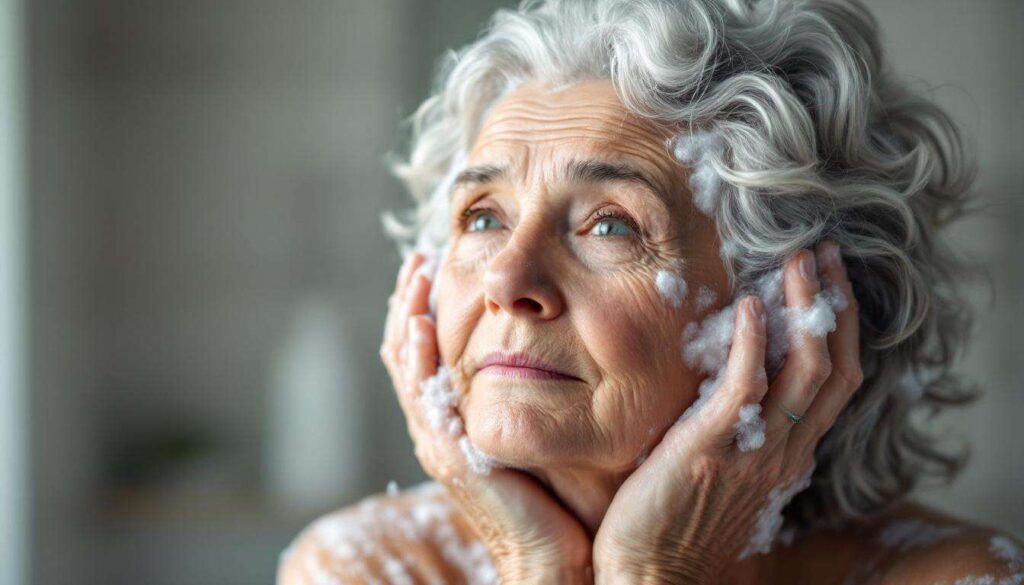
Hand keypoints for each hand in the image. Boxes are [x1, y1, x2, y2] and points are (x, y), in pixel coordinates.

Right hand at [381, 252, 592, 582]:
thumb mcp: (549, 427)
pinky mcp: (449, 457)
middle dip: (410, 304)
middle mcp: (442, 428)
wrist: (563, 555)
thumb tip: (565, 344)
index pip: (431, 355)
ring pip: (407, 370)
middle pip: (409, 355)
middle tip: (419, 260)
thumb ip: (542, 390)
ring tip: (414, 275)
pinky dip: (416, 360)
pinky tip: (421, 325)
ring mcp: (440, 442)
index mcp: (460, 419)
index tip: (440, 265)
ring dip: (406, 319)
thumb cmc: (567, 496)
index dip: (429, 309)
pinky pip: (423, 400)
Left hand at [592, 240, 862, 583]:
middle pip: (834, 364)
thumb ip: (741, 426)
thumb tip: (736, 379)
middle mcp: (784, 448)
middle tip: (825, 252)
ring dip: (808, 308)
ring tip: (800, 260)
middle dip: (835, 304)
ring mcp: (754, 448)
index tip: (829, 278)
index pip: (835, 378)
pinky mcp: (712, 447)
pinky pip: (748, 388)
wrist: (651, 574)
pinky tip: (751, 304)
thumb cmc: (676, 520)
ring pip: (806, 368)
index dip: (840, 325)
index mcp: (788, 450)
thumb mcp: (725, 467)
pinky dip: (754, 343)